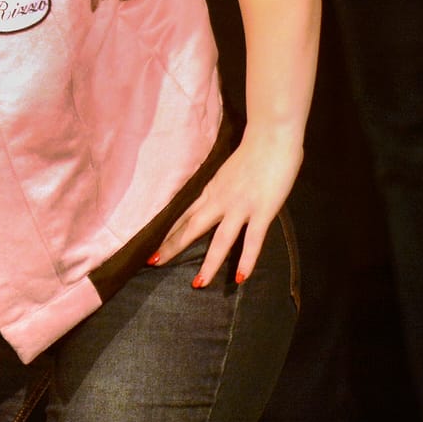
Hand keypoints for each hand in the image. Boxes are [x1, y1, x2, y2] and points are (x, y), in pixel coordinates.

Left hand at [156, 123, 301, 288]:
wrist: (271, 137)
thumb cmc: (253, 152)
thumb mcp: (227, 173)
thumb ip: (221, 189)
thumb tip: (215, 202)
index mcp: (210, 191)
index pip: (183, 215)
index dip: (167, 232)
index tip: (151, 246)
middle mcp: (219, 200)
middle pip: (191, 228)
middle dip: (172, 246)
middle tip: (154, 263)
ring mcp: (240, 207)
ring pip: (220, 240)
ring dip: (209, 263)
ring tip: (197, 284)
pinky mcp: (262, 211)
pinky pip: (253, 240)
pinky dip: (246, 260)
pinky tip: (240, 277)